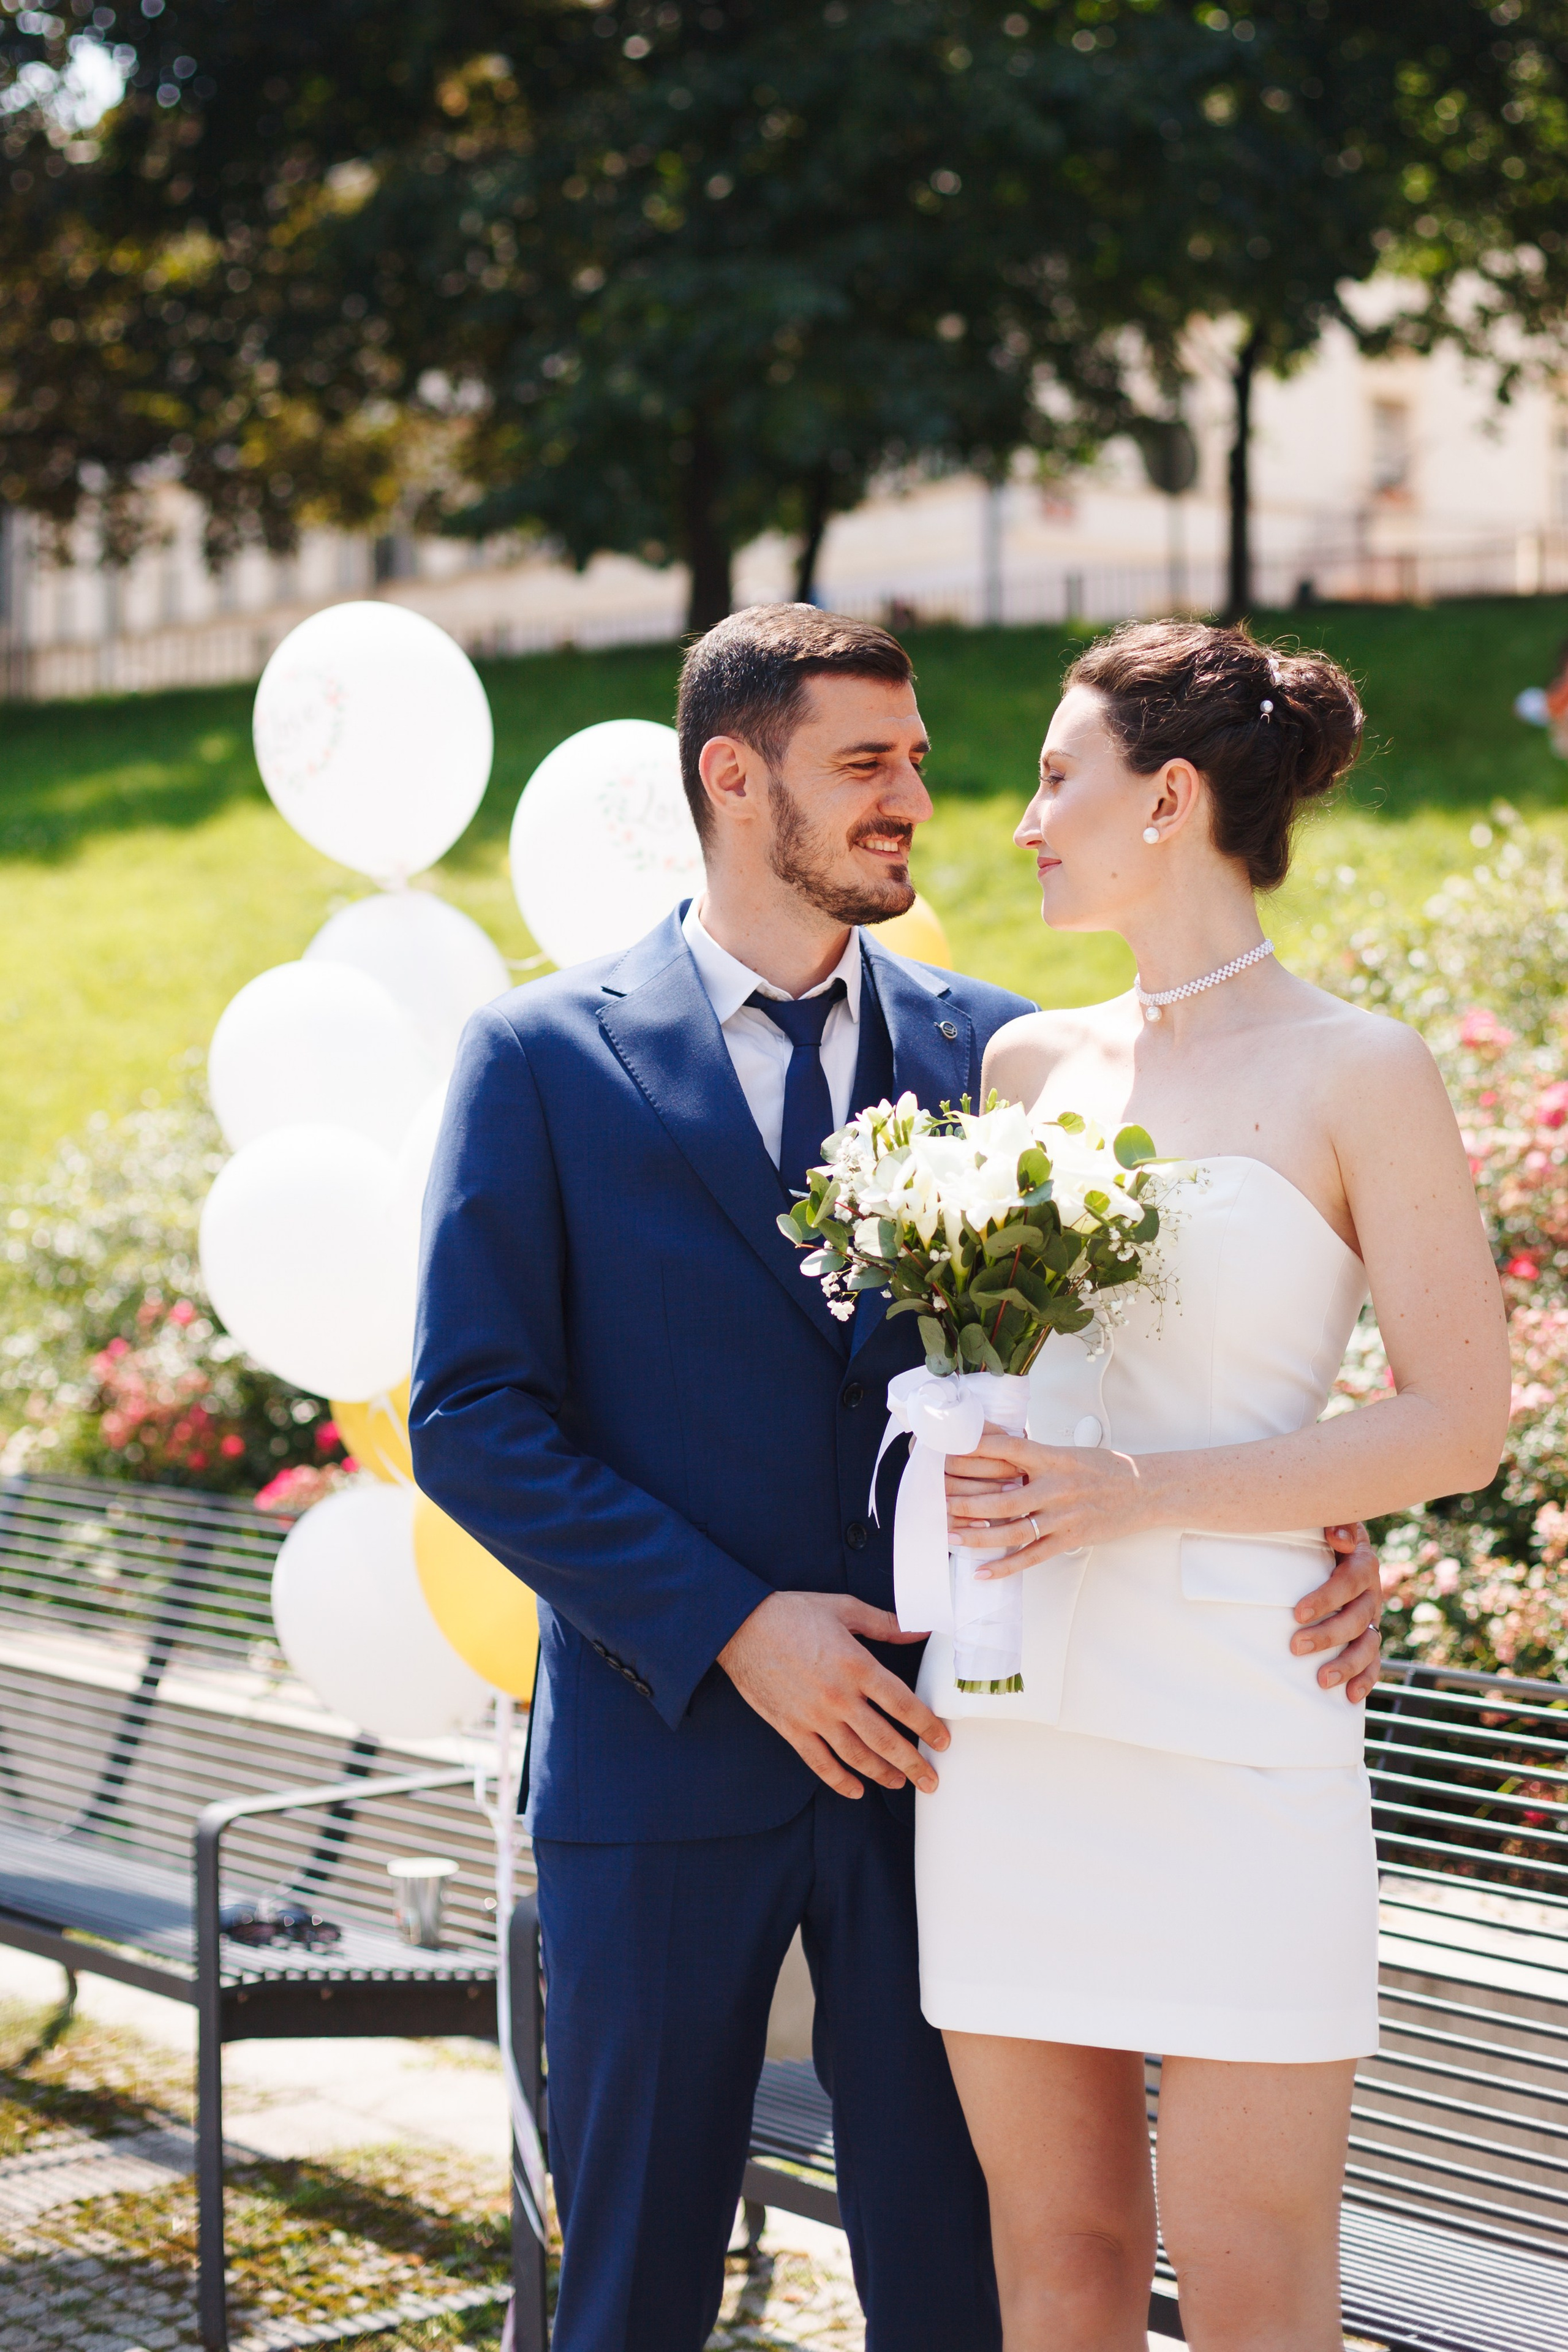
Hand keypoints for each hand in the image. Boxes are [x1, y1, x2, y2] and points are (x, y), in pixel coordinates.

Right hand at [717, 1590, 946, 1799]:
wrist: (740, 1626)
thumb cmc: (792, 1613)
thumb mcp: (844, 1608)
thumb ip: (885, 1623)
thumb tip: (919, 1629)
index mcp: (857, 1665)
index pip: (903, 1704)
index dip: (927, 1726)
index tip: (942, 1741)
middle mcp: (839, 1697)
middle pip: (885, 1740)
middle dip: (913, 1763)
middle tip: (930, 1779)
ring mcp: (814, 1716)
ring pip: (856, 1756)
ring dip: (882, 1774)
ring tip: (899, 1782)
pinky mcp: (792, 1728)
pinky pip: (819, 1763)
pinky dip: (839, 1781)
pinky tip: (856, 1790)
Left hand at [946, 1427, 1147, 1569]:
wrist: (1145, 1490)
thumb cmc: (1104, 1469)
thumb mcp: (1068, 1452)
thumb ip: (1034, 1454)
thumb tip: (996, 1447)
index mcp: (1053, 1458)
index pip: (1007, 1449)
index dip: (975, 1451)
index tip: (947, 1452)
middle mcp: (1055, 1487)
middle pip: (1002, 1496)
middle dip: (966, 1501)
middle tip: (938, 1502)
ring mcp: (1063, 1516)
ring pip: (1012, 1530)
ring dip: (978, 1535)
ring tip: (950, 1537)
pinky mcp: (1070, 1539)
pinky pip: (1031, 1556)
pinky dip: (1005, 1567)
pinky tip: (982, 1572)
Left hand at [1292, 1523, 1382, 1703]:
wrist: (1340, 1549)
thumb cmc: (1324, 1535)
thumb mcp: (1329, 1520)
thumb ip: (1336, 1523)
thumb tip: (1337, 1535)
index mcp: (1362, 1564)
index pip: (1349, 1583)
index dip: (1326, 1598)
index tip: (1297, 1613)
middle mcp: (1371, 1593)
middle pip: (1356, 1619)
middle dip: (1328, 1635)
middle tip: (1296, 1646)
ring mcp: (1372, 1618)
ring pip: (1367, 1645)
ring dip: (1346, 1665)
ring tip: (1321, 1681)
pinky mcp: (1369, 1638)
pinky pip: (1373, 1663)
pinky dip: (1366, 1680)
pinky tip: (1351, 1697)